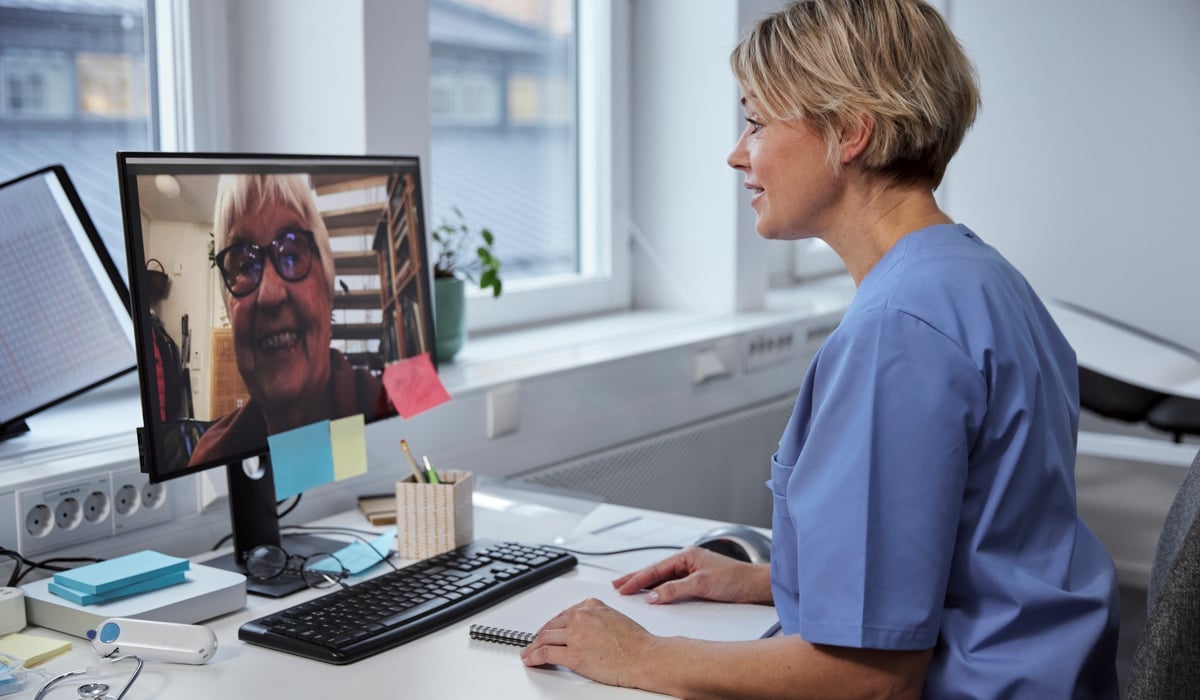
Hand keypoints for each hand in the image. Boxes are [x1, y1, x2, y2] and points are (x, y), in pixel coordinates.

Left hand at [520, 597, 655, 687]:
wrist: (644, 656)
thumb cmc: (636, 642)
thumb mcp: (615, 617)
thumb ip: (597, 618)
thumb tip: (586, 628)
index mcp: (591, 605)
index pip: (564, 613)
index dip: (552, 624)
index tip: (547, 629)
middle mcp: (581, 617)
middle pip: (552, 625)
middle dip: (541, 635)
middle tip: (534, 641)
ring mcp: (575, 635)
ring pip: (545, 638)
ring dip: (533, 646)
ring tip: (528, 652)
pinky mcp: (572, 654)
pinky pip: (545, 653)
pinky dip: (533, 656)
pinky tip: (530, 659)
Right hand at [611, 545, 771, 604]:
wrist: (756, 587)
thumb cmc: (735, 580)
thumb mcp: (701, 585)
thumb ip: (674, 590)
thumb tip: (652, 596)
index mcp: (687, 555)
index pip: (655, 569)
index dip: (636, 579)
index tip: (621, 588)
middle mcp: (688, 560)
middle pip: (656, 570)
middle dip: (635, 578)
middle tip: (616, 585)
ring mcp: (693, 570)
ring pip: (663, 577)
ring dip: (646, 584)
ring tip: (629, 589)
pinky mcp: (698, 581)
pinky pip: (673, 584)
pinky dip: (660, 589)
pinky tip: (653, 595)